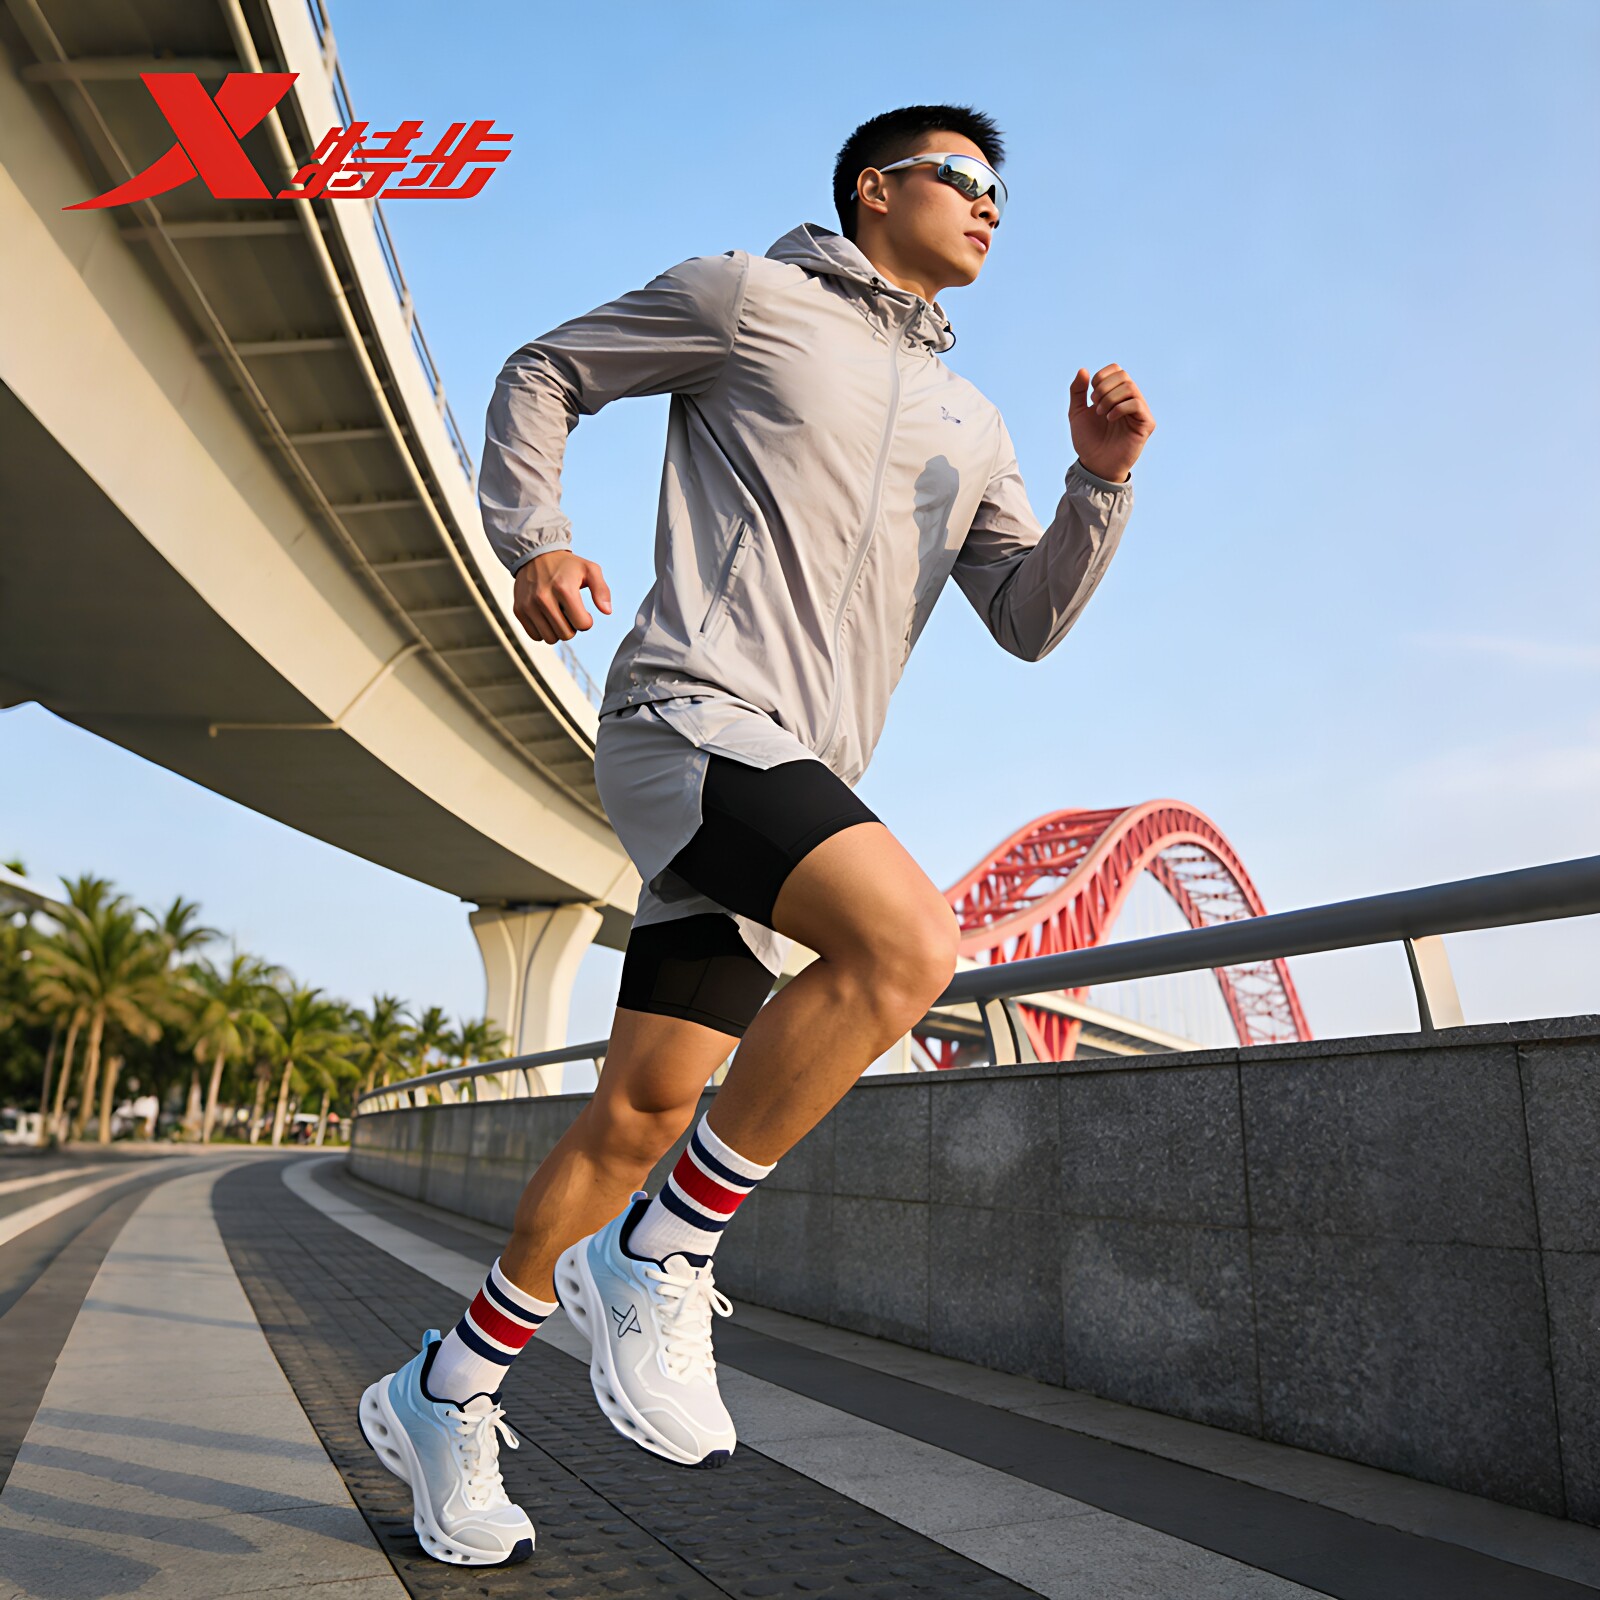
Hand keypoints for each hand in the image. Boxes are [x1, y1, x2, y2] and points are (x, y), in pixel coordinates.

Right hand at [513, 549, 610, 643]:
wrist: (535, 555)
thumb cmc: (566, 565)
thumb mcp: (590, 570)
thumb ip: (602, 590)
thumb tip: (607, 611)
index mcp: (564, 588)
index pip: (582, 624)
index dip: (586, 621)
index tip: (583, 612)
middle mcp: (543, 597)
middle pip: (566, 635)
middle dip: (572, 627)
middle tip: (569, 613)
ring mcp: (529, 605)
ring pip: (550, 638)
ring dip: (557, 630)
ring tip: (558, 614)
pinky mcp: (519, 610)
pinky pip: (535, 636)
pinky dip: (543, 631)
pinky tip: (546, 616)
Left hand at [1068, 364, 1154, 483]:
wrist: (1094, 465)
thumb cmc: (1088, 441)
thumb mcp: (1077, 413)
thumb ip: (1077, 391)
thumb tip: (1083, 370)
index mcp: (1116, 395)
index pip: (1117, 370)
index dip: (1102, 377)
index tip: (1091, 396)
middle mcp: (1130, 400)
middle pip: (1123, 376)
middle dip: (1104, 388)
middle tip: (1095, 406)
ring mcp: (1140, 411)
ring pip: (1130, 387)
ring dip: (1110, 398)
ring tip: (1101, 414)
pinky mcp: (1146, 423)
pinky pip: (1136, 403)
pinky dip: (1119, 408)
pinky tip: (1110, 419)